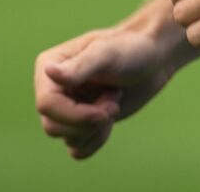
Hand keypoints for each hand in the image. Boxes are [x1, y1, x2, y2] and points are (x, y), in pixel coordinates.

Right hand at [34, 25, 182, 159]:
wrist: (152, 60)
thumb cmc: (131, 49)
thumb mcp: (107, 53)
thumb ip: (80, 66)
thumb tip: (49, 72)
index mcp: (49, 66)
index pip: (47, 105)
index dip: (75, 115)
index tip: (105, 111)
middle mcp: (53, 89)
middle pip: (53, 127)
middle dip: (88, 122)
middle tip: (114, 103)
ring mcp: (66, 107)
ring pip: (67, 138)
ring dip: (97, 127)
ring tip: (114, 102)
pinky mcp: (80, 123)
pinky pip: (78, 149)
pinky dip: (96, 141)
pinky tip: (110, 121)